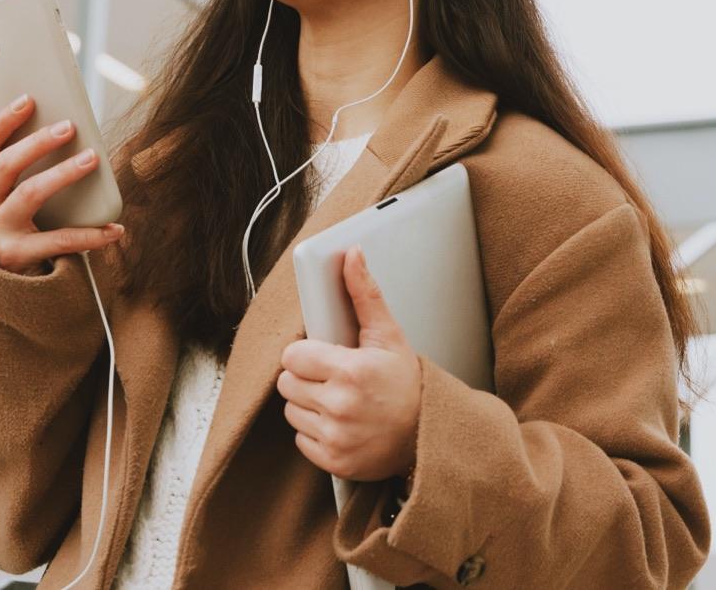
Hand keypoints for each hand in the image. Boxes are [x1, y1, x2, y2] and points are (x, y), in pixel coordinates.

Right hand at [0, 94, 123, 274]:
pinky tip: (115, 229)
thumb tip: (64, 133)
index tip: (29, 99)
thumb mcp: (8, 200)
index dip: (4, 121)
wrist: (1, 288)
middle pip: (6, 165)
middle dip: (38, 142)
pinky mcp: (15, 256)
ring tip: (92, 158)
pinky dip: (91, 234)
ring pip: (29, 193)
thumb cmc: (15, 230)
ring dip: (63, 173)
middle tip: (70, 127)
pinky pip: (58, 240)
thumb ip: (24, 173)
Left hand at [278, 245, 421, 482]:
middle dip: (305, 377)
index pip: (292, 356)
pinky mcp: (333, 461)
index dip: (307, 353)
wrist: (429, 435)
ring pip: (291, 410)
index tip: (324, 356)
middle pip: (286, 383)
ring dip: (308, 404)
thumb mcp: (389, 336)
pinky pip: (300, 438)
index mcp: (351, 371)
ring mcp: (336, 437)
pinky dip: (315, 431)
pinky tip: (340, 423)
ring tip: (338, 400)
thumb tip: (351, 255)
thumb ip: (364, 294)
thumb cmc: (407, 383)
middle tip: (333, 378)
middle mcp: (340, 406)